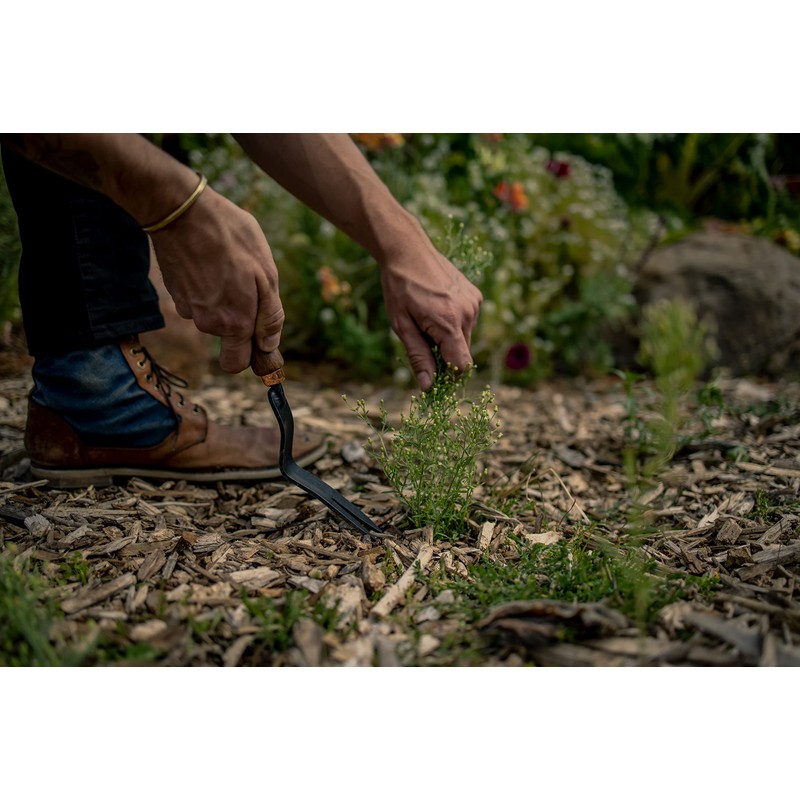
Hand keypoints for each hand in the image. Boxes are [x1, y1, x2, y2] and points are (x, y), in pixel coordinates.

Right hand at [149, 187, 283, 372]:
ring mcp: (188, 308)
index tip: (257, 340)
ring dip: (224, 296)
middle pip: (228, 335)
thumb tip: (268, 346)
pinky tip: (209, 260)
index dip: (249, 356)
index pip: (236, 364)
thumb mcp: (267, 274)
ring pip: (213, 314)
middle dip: (240, 317)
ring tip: (228, 264)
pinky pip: (198, 298)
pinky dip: (206, 285)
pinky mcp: (175, 292)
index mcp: (234, 323)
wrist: (182, 211)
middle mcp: (208, 323)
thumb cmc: (232, 238)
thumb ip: (270, 316)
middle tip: (247, 283)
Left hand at [380, 249, 482, 389]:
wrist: (407, 250)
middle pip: (463, 353)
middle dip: (445, 355)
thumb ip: (418, 356)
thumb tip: (428, 386)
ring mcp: (474, 302)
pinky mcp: (475, 295)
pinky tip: (437, 307)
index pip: (461, 366)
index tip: (433, 376)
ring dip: (449, 338)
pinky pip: (468, 321)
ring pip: (466, 337)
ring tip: (427, 319)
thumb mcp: (401, 325)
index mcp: (448, 323)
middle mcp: (467, 313)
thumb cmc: (399, 288)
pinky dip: (454, 323)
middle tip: (421, 340)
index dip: (449, 377)